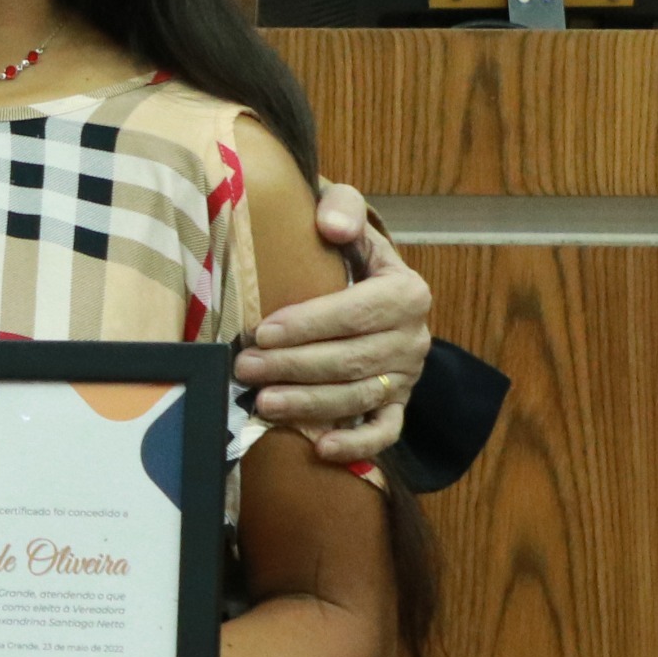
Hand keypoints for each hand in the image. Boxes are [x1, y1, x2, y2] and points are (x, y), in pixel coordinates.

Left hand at [233, 179, 430, 463]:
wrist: (367, 280)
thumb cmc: (345, 247)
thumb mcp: (347, 214)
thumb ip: (343, 208)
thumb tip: (332, 226)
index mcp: (406, 291)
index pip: (356, 312)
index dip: (308, 324)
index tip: (262, 331)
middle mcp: (413, 337)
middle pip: (351, 359)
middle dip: (293, 366)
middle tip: (243, 367)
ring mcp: (406, 376)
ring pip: (358, 396)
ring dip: (309, 404)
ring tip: (262, 402)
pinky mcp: (397, 404)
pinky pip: (385, 431)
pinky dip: (357, 445)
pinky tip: (321, 448)